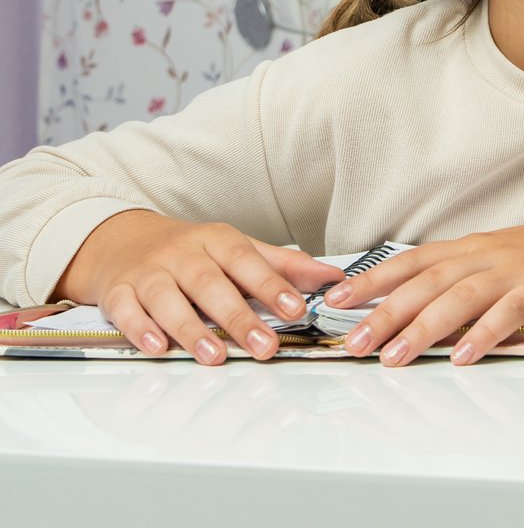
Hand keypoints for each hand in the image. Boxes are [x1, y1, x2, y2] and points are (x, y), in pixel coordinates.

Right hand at [54, 209, 343, 364]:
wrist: (123, 241)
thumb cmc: (192, 252)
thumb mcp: (239, 250)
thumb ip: (284, 267)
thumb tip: (334, 279)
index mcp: (219, 242)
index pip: (250, 262)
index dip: (273, 286)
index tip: (297, 310)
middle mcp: (183, 255)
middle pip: (211, 284)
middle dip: (239, 317)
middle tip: (265, 347)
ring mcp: (149, 273)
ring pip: (168, 298)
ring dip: (191, 328)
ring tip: (215, 355)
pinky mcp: (117, 292)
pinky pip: (126, 310)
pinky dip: (140, 329)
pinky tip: (158, 347)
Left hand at [324, 211, 523, 366]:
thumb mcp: (501, 261)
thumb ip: (462, 282)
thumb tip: (418, 313)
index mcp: (472, 247)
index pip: (410, 261)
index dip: (371, 279)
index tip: (335, 299)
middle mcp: (486, 255)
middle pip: (425, 282)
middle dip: (384, 313)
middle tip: (353, 342)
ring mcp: (513, 270)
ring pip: (458, 297)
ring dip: (422, 328)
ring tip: (394, 358)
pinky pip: (507, 312)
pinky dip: (483, 333)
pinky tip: (463, 355)